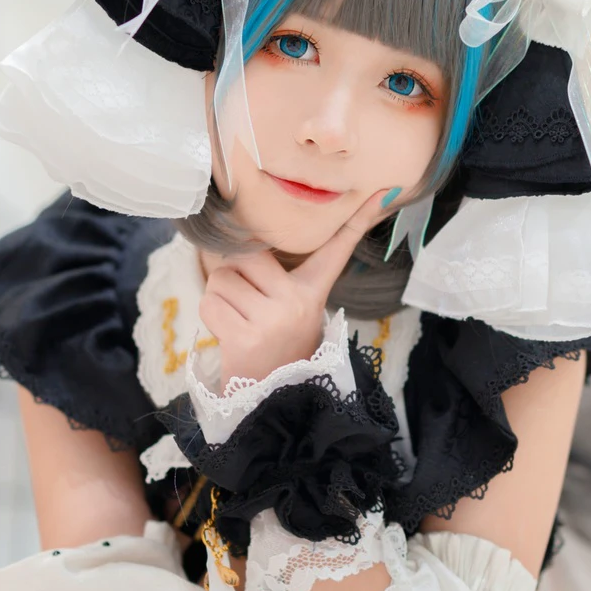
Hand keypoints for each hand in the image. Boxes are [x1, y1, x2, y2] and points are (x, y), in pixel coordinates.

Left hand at [199, 188, 390, 383]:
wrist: (271, 398)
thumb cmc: (276, 343)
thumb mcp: (293, 309)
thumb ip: (280, 274)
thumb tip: (249, 242)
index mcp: (313, 291)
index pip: (336, 249)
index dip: (357, 220)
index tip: (379, 192)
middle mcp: (297, 302)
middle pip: (245, 257)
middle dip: (233, 274)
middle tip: (246, 301)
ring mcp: (272, 320)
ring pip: (221, 279)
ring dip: (220, 297)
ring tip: (239, 320)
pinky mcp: (245, 338)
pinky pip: (210, 303)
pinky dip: (211, 316)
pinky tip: (229, 333)